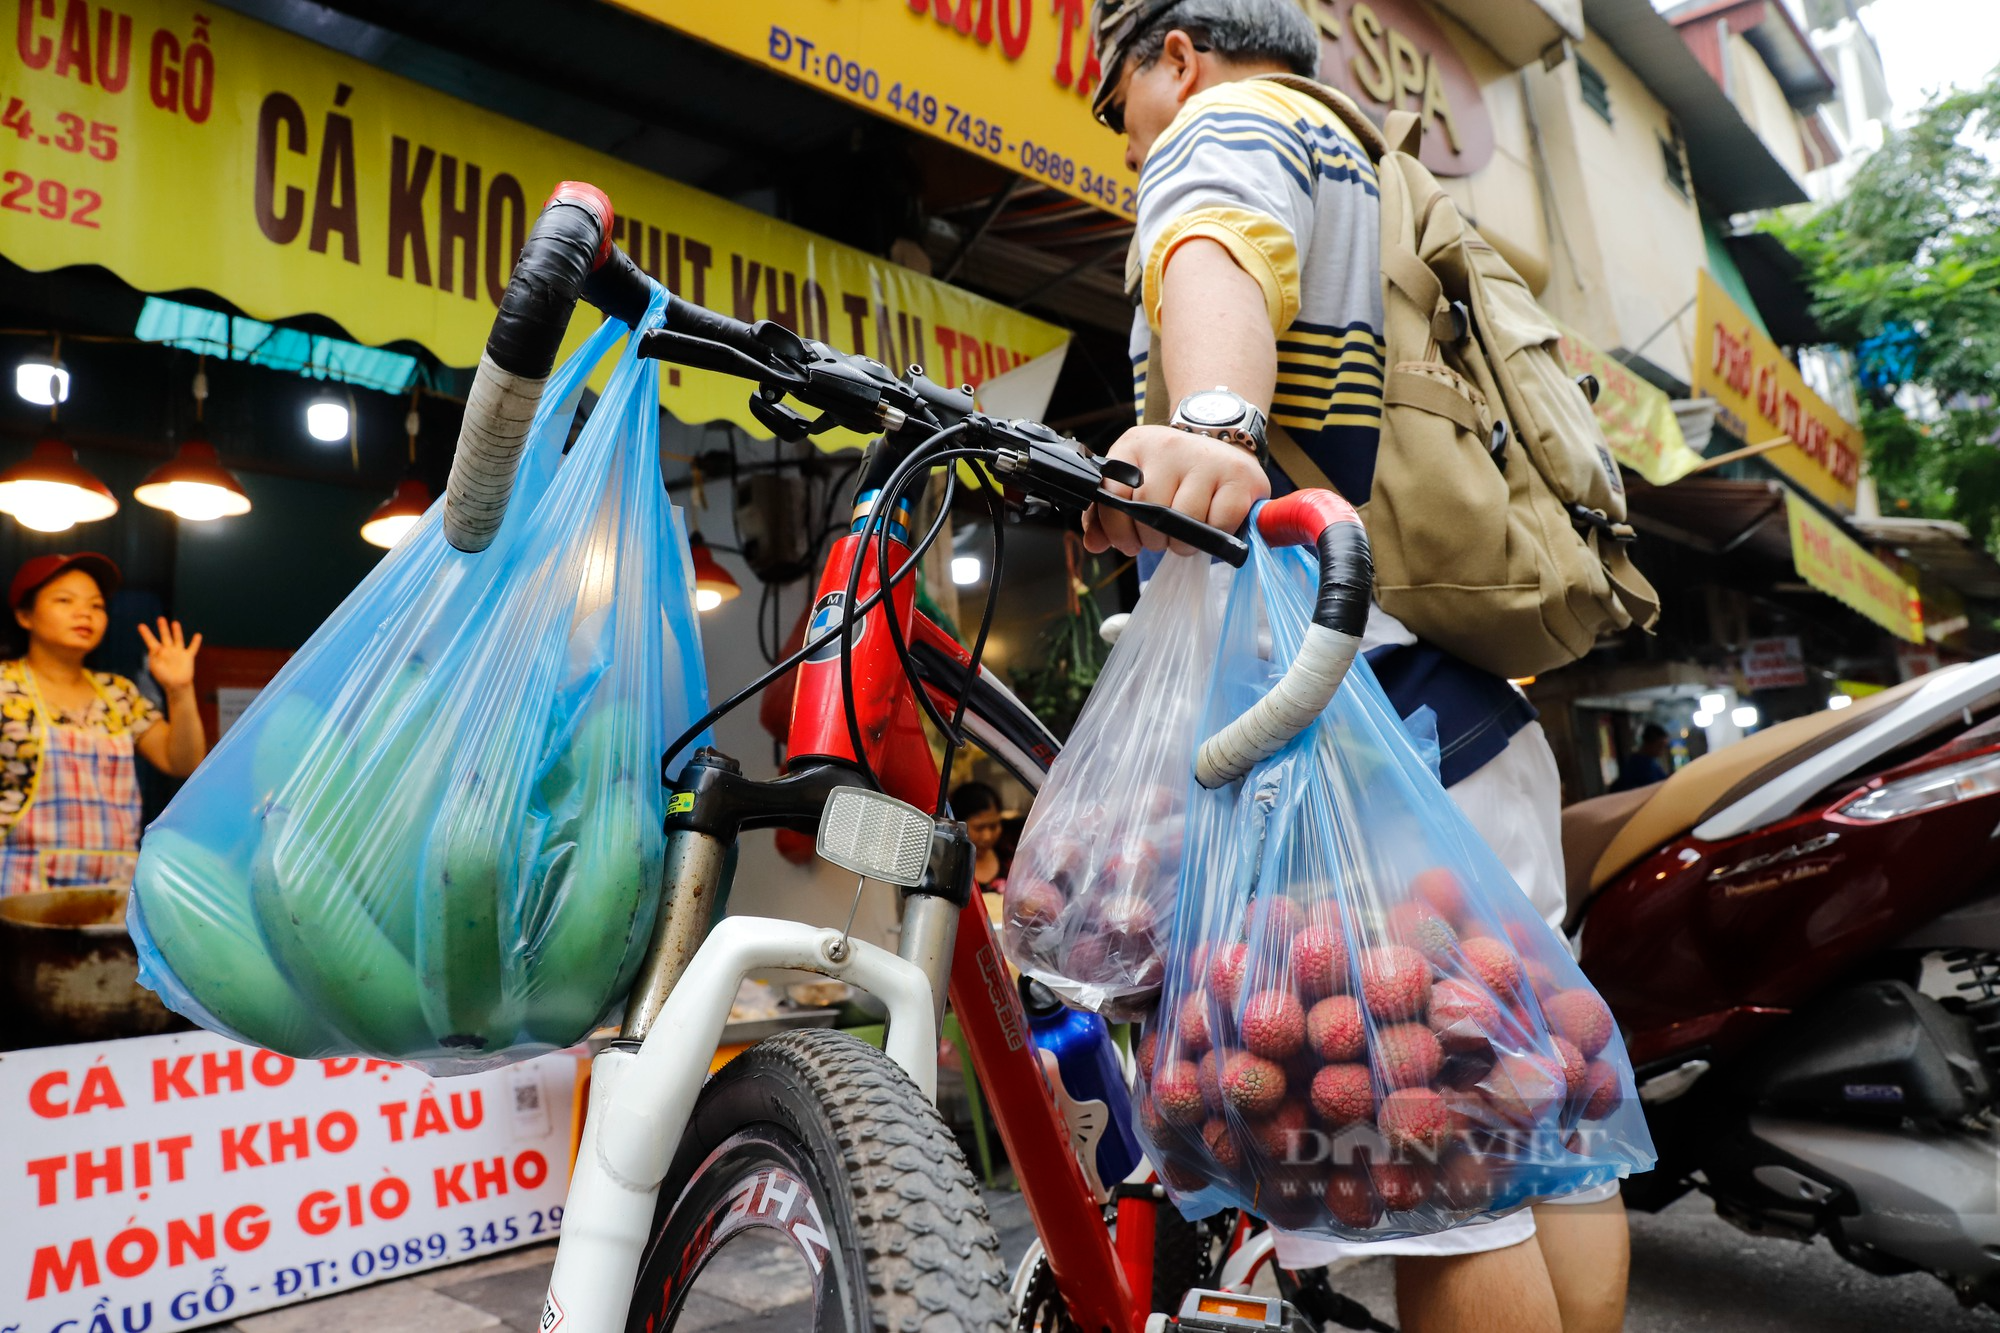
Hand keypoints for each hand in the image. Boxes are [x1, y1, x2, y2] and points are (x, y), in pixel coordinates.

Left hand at [138, 618, 201, 693]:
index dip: (146, 634)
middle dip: (163, 628)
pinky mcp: (188, 657)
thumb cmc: (163, 678)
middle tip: (160, 618)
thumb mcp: (155, 667)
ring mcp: (178, 653)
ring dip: (177, 631)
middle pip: (165, 636)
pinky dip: (195, 642)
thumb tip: (158, 647)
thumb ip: (154, 656)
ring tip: (175, 623)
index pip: (151, 641)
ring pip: (178, 639)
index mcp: (158, 653)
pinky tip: (198, 635)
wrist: (176, 685)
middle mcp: (168, 650)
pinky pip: (192, 648)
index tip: (141, 626)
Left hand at [1082, 425, 1269, 556]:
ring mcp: (1205, 458)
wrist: (1220, 434)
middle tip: (1161, 539)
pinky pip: (1219, 522)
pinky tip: (1211, 524)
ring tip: (1184, 536)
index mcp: (1134, 445)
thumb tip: (1094, 544)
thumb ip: (1106, 513)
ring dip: (1183, 543)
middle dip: (1153, 540)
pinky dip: (1214, 533)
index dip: (1118, 529)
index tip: (1129, 542)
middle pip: (1151, 511)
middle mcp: (1168, 446)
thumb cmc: (1171, 468)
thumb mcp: (1133, 478)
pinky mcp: (1238, 475)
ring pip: (1186, 519)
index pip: (1113, 496)